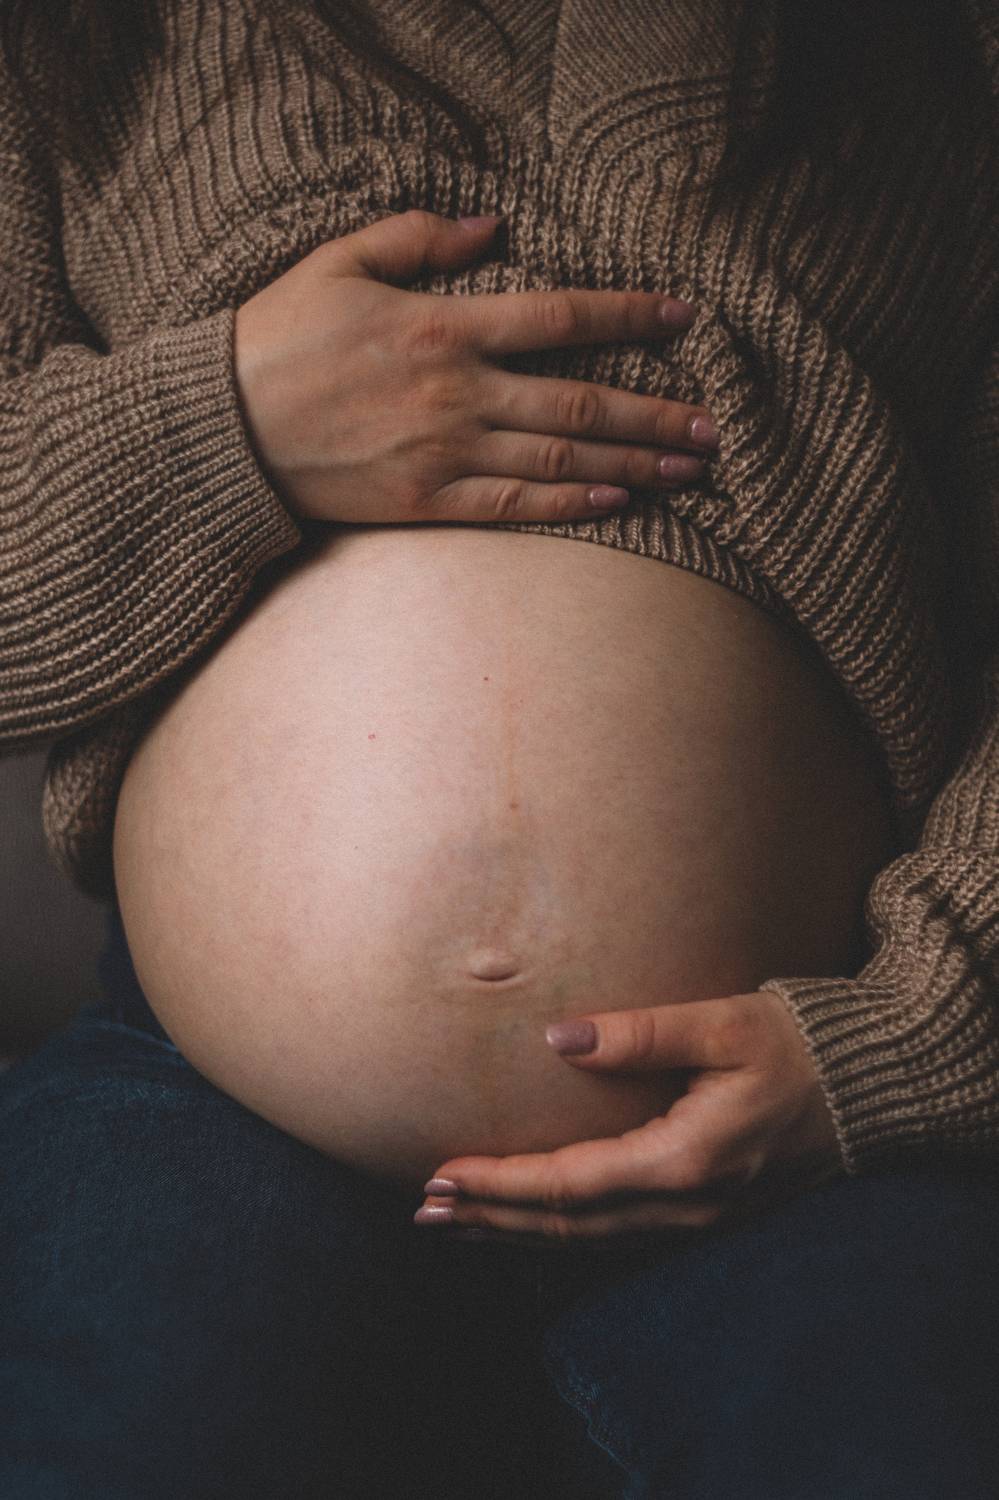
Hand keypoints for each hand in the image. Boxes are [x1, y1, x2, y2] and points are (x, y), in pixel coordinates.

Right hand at [233, 208, 718, 525]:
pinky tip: (616, 501)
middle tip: (712, 426)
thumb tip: (492, 226)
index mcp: (443, 328)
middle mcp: (458, 393)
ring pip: (559, 457)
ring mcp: (445, 453)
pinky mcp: (426, 501)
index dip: (628, 314)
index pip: (559, 317)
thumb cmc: (278, 338)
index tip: (684, 316)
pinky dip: (568, 502)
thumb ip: (419, 238)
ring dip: (632, 463)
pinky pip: (513, 504)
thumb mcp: (339, 261)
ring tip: (688, 470)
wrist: (223, 430)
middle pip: (580, 400)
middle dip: (654, 412)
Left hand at [416, 991, 844, 1247]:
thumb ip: (642, 1032)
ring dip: (518, 1231)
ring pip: (588, 1238)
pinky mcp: (703, 1211)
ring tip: (458, 1222)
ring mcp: (698, 1218)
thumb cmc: (797, 1046)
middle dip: (492, 1217)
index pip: (568, 1184)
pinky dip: (560, 1229)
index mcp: (686, 1160)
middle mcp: (687, 1204)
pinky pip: (615, 1234)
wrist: (867, 1088)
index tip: (441, 1174)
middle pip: (567, 1225)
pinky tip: (529, 1221)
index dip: (500, 1183)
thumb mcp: (724, 1024)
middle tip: (424, 1209)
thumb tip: (558, 1038)